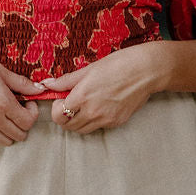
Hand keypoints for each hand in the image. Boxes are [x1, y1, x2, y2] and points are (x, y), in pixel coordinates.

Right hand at [0, 47, 45, 146]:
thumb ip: (21, 83)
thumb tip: (39, 89)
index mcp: (3, 103)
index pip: (28, 122)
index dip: (32, 113)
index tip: (28, 103)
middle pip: (19, 135)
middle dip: (24, 123)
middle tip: (19, 109)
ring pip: (4, 141)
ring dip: (10, 131)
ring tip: (7, 116)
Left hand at [41, 44, 167, 133]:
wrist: (147, 71)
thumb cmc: (119, 64)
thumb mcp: (89, 68)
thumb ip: (67, 80)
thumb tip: (48, 84)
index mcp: (82, 96)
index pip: (58, 115)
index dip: (56, 108)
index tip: (61, 99)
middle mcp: (92, 112)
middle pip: (68, 126)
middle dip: (64, 117)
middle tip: (70, 103)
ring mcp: (106, 120)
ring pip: (82, 130)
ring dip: (77, 121)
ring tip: (83, 106)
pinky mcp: (117, 122)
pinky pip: (99, 127)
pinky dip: (93, 121)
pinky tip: (99, 106)